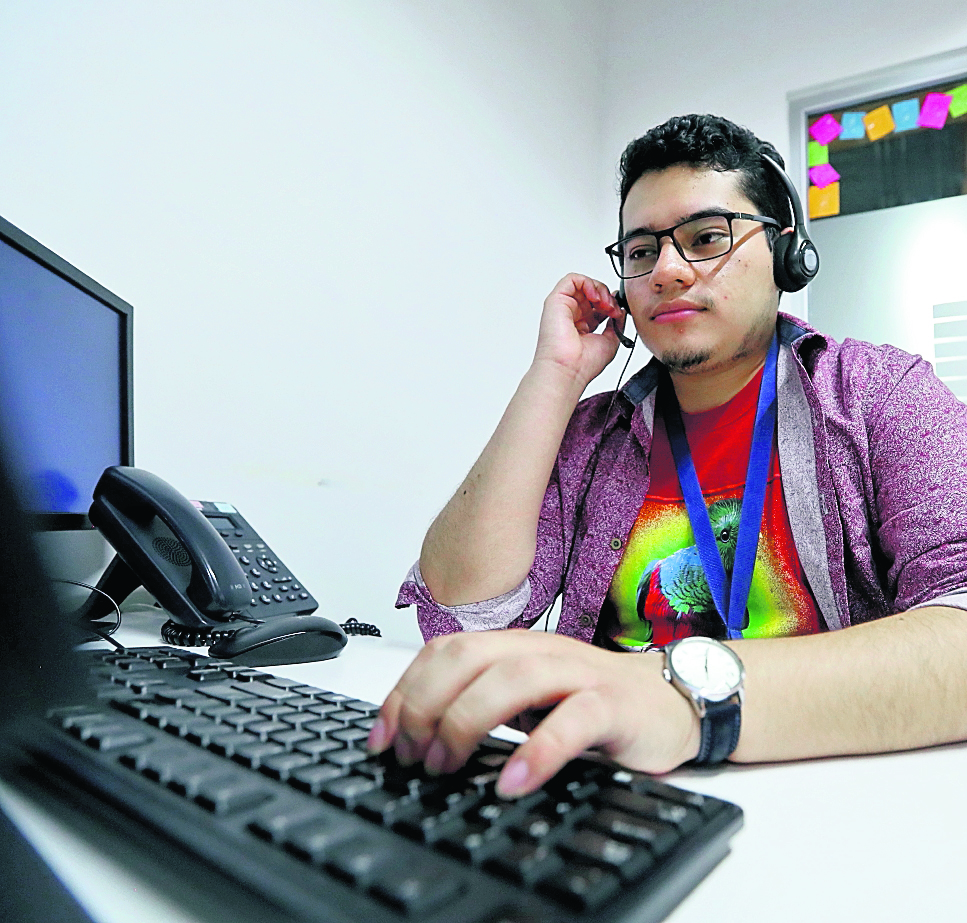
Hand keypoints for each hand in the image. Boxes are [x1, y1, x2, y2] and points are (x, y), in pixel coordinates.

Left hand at [367, 630, 700, 797]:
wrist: (670, 701)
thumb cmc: (593, 702)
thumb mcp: (527, 699)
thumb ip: (481, 705)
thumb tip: (413, 739)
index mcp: (513, 646)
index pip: (444, 652)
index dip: (405, 690)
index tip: (381, 737)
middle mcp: (540, 650)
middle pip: (467, 658)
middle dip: (425, 705)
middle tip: (410, 754)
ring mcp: (577, 673)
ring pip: (512, 679)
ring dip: (466, 721)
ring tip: (444, 765)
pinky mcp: (613, 705)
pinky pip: (572, 721)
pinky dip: (536, 751)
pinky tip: (511, 782)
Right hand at [533, 274, 625, 386]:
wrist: (569, 370)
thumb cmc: (583, 364)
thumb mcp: (611, 341)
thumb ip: (616, 323)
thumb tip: (620, 310)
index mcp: (582, 326)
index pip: (597, 306)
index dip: (610, 304)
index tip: (618, 313)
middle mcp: (571, 316)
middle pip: (591, 293)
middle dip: (607, 296)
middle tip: (613, 309)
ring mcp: (563, 307)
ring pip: (583, 284)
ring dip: (599, 289)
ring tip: (605, 304)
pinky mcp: (556, 301)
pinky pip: (572, 279)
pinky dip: (587, 282)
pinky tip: (595, 296)